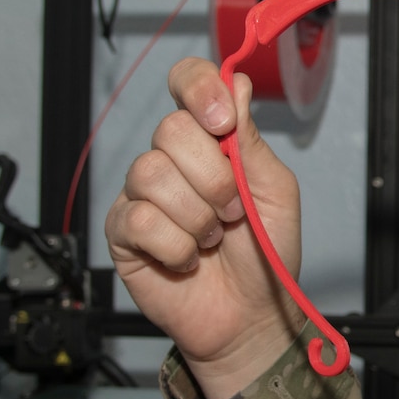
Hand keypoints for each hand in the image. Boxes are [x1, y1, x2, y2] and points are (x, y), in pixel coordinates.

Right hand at [105, 57, 303, 398]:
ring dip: (197, 215)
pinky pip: (139, 219)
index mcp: (210, 140)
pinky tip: (189, 259)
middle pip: (171, 130)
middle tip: (233, 211)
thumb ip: (250, 141)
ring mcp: (142, 194)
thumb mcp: (274, 192)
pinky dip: (176, 246)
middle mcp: (172, 159)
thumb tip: (237, 84)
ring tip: (213, 239)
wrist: (251, 315)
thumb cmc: (266, 252)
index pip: (188, 82)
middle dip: (214, 177)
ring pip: (151, 173)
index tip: (223, 121)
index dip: (199, 89)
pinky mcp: (123, 232)